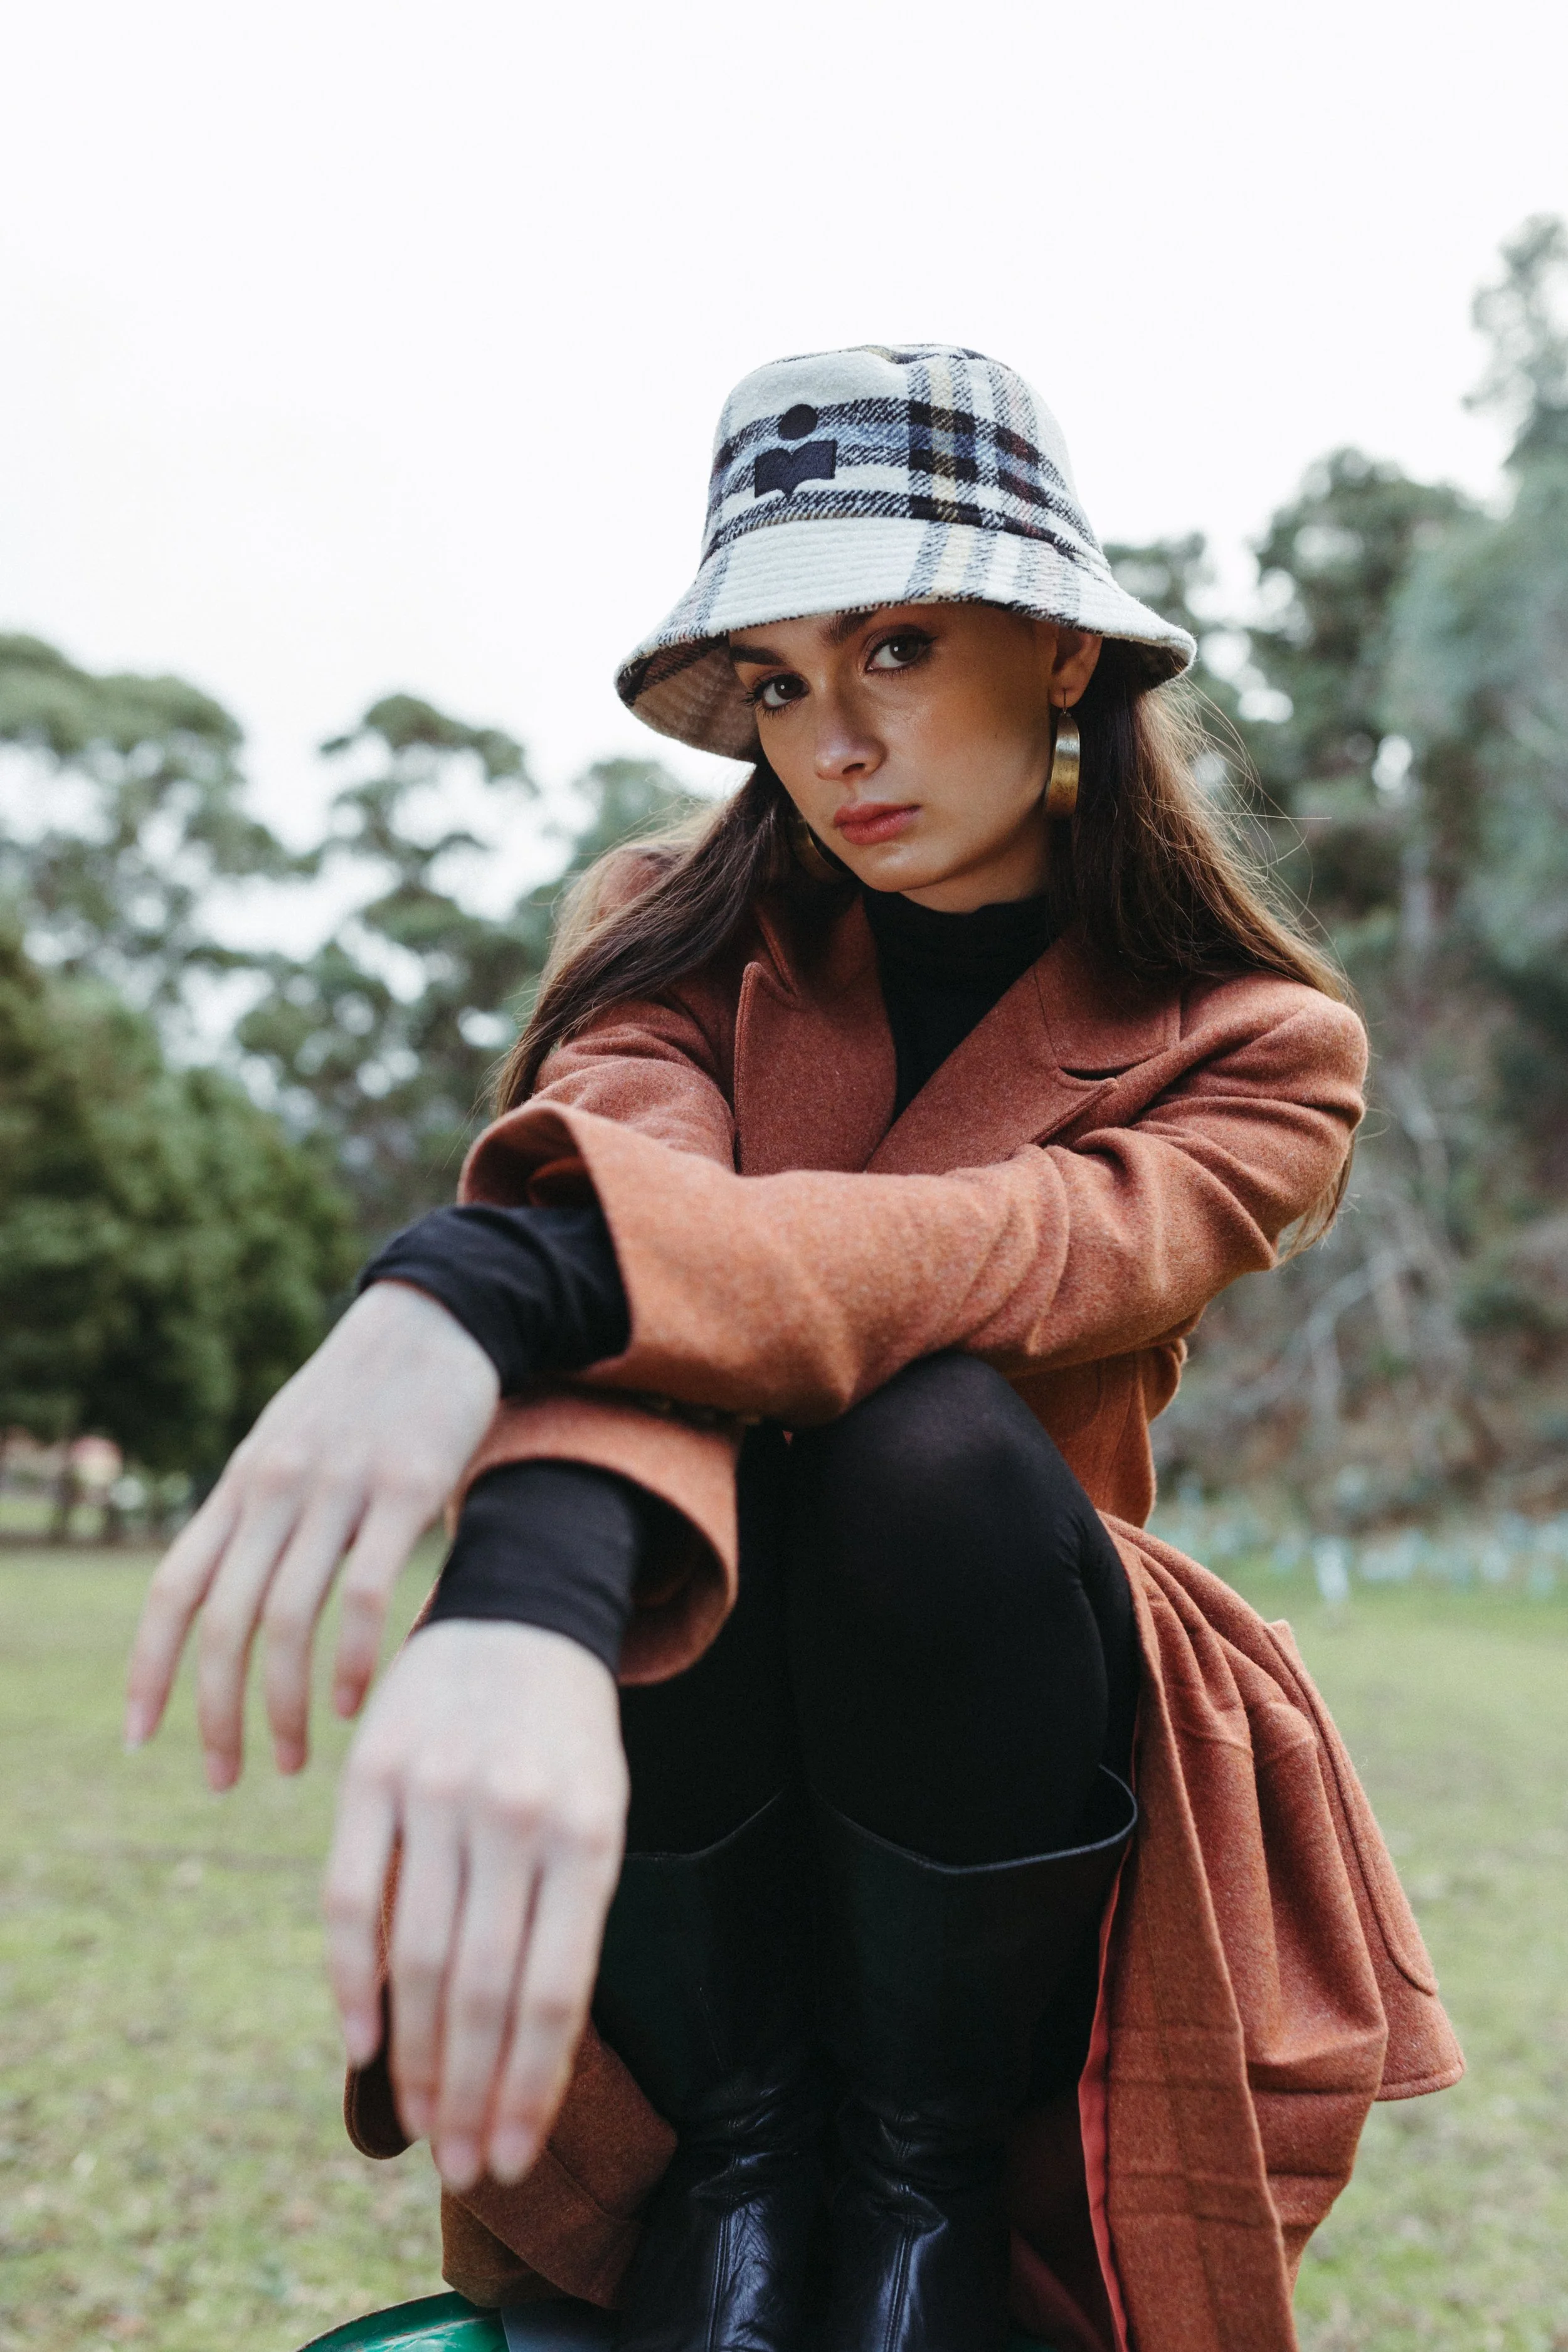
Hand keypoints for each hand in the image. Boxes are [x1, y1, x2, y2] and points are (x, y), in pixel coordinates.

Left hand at [124, 1282, 500, 1785]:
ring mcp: (338, 1488)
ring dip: (283, 1705)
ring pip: (287, 1618)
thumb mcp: (285, 1445)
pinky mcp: (405, 1488)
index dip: (149, 1667)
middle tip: (225, 1778)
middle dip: (215, 1714)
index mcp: (241, 1484)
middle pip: (223, 1620)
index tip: (139, 1738)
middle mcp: (275, 1487)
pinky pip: (366, 1592)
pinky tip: (357, 1702)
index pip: (173, 1588)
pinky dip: (355, 1659)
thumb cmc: (361, 1396)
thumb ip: (256, 1513)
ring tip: (295, 1761)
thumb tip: (226, 1601)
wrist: (436, 1317)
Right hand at [325, 1619, 627, 2187]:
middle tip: (465, 2170)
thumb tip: (523, 2051)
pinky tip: (361, 2043)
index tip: (515, 2157)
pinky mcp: (373, 1772)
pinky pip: (350, 1894)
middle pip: (484, 1987)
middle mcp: (514, 1816)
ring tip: (423, 2128)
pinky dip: (351, 1978)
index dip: (531, 2086)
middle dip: (474, 2093)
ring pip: (418, 1954)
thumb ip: (563, 1915)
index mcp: (586, 1833)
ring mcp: (438, 1793)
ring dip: (417, 2057)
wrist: (519, 1609)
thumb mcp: (596, 1812)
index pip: (555, 1990)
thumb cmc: (565, 1738)